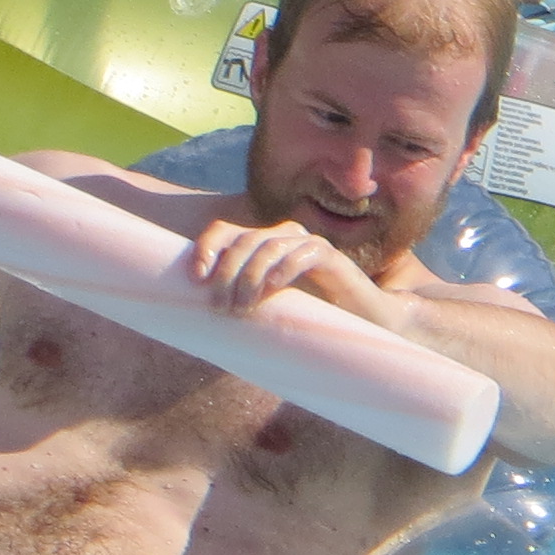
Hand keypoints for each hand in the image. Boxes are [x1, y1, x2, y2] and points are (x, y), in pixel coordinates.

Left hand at [187, 215, 393, 325]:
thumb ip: (237, 304)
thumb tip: (195, 319)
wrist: (360, 323)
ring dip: (249, 277)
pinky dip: (284, 269)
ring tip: (242, 308)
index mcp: (261, 244)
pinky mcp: (330, 256)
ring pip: (268, 246)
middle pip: (243, 240)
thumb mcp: (263, 309)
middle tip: (220, 308)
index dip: (207, 247)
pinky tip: (273, 290)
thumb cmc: (306, 319)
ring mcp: (306, 243)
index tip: (196, 278)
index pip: (224, 231)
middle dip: (226, 273)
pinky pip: (303, 253)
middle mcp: (281, 236)